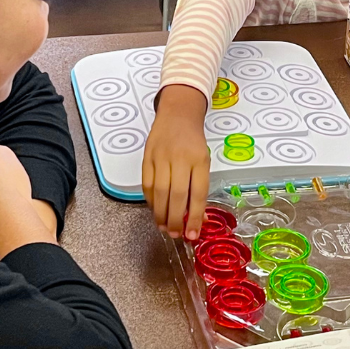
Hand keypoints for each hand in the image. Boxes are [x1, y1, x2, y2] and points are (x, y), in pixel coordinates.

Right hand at [142, 84, 209, 240]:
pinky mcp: (147, 157)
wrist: (177, 114)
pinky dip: (149, 200)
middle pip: (176, 194)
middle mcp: (180, 158)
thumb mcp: (203, 161)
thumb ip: (200, 188)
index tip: (192, 234)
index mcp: (199, 160)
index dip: (194, 216)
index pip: (197, 193)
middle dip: (175, 219)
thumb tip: (198, 218)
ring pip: (158, 191)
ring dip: (160, 213)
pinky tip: (154, 209)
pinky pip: (146, 184)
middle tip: (176, 234)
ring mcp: (161, 157)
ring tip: (164, 227)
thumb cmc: (193, 141)